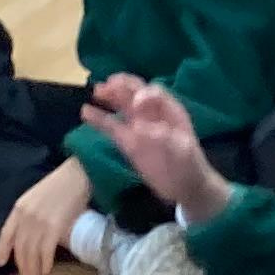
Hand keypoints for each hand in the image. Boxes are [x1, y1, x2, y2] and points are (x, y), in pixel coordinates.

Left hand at [0, 158, 98, 274]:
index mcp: (19, 207)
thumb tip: (29, 236)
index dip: (2, 250)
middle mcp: (26, 216)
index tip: (1, 262)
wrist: (77, 176)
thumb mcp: (36, 197)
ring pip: (31, 251)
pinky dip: (44, 262)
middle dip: (22, 263)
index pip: (6, 233)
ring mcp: (40, 222)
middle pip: (20, 246)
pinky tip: (46, 269)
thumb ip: (28, 214)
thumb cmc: (60, 185)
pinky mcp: (54, 227)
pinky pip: (45, 250)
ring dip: (32, 266)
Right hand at [79, 74, 225, 218]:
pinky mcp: (128, 142)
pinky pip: (112, 127)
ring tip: (96, 91)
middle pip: (134, 93)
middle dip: (121, 87)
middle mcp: (152, 114)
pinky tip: (86, 112)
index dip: (143, 94)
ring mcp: (139, 127)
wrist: (186, 188)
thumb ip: (163, 137)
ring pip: (121, 106)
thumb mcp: (182, 151)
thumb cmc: (189, 166)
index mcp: (169, 111)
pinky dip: (99, 119)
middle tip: (106, 86)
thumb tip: (140, 128)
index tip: (136, 103)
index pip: (154, 93)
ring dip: (109, 97)